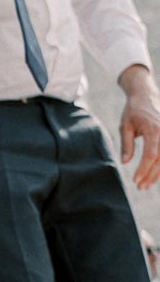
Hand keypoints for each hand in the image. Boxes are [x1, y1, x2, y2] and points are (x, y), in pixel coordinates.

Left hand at [119, 66, 159, 190]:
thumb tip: (125, 162)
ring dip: (158, 173)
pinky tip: (155, 173)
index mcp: (154, 129)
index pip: (150, 155)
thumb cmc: (133, 110)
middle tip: (141, 187)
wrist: (146, 94)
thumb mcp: (125, 126)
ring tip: (147, 184)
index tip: (135, 180)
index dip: (144, 170)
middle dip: (151, 175)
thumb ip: (126, 144)